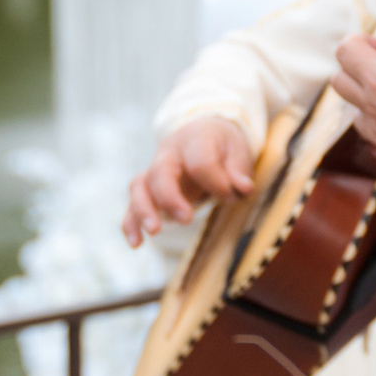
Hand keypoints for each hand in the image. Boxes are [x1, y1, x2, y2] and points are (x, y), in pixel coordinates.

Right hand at [123, 117, 255, 245]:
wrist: (203, 133)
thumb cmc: (222, 146)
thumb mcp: (238, 151)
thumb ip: (239, 170)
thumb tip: (243, 188)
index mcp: (195, 139)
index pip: (200, 162)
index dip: (217, 183)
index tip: (231, 194)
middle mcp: (169, 152)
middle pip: (160, 172)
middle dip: (170, 197)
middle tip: (186, 219)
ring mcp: (155, 170)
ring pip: (139, 186)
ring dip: (144, 210)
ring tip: (154, 231)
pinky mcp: (148, 188)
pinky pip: (133, 204)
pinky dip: (131, 223)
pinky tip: (136, 243)